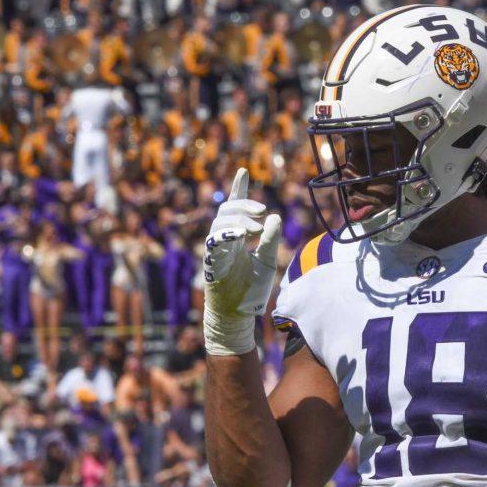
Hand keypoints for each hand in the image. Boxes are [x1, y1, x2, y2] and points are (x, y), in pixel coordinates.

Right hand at [202, 168, 281, 355]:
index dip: (238, 190)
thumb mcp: (266, 261)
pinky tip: (242, 234)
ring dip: (238, 220)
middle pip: (226, 211)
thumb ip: (270, 240)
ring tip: (256, 228)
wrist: (238, 315)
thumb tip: (275, 217)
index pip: (235, 209)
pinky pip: (214, 242)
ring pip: (218, 223)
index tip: (243, 171)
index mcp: (236, 238)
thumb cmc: (250, 291)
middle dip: (243, 206)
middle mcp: (224, 241)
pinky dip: (227, 234)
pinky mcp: (211, 263)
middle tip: (263, 212)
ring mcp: (216, 251)